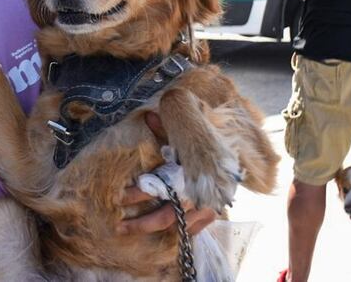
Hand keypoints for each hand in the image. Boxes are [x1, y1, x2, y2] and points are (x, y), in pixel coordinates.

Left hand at [116, 112, 217, 236]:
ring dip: (153, 230)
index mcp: (187, 175)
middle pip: (165, 217)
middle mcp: (197, 195)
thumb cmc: (204, 144)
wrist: (232, 155)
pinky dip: (177, 232)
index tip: (119, 197)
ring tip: (131, 230)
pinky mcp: (213, 214)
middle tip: (119, 226)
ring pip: (177, 227)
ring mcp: (207, 208)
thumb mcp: (184, 136)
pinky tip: (161, 234)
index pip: (157, 188)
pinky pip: (193, 230)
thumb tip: (149, 116)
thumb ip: (166, 130)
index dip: (136, 194)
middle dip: (140, 224)